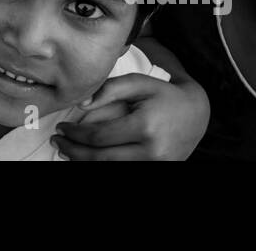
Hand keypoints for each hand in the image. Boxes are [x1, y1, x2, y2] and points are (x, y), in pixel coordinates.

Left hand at [52, 73, 208, 159]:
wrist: (197, 114)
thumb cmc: (164, 95)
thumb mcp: (138, 83)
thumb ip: (109, 89)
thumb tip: (81, 105)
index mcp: (144, 126)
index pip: (99, 136)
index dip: (75, 134)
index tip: (62, 128)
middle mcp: (151, 151)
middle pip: (101, 159)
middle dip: (74, 151)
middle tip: (58, 142)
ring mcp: (156, 165)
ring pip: (109, 170)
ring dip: (84, 163)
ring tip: (67, 152)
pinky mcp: (158, 171)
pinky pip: (123, 172)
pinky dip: (102, 167)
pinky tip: (88, 159)